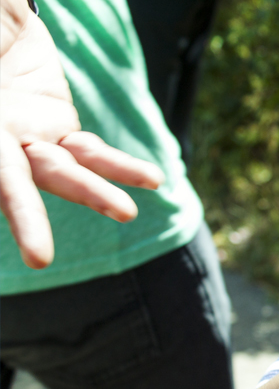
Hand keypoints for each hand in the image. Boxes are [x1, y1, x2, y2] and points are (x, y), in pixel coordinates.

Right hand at [0, 0, 164, 268]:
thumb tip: (20, 136)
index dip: (5, 203)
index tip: (30, 251)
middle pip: (11, 186)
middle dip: (27, 221)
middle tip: (40, 260)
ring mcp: (29, 138)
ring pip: (61, 174)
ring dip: (93, 195)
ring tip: (126, 213)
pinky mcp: (62, 128)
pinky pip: (93, 152)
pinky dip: (123, 167)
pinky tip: (153, 181)